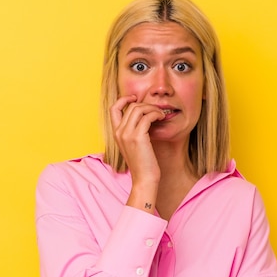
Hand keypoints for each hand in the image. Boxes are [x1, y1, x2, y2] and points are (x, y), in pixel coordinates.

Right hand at [110, 95, 164, 212]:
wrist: (144, 179)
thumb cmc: (143, 163)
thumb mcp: (134, 145)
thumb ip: (134, 131)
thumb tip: (145, 116)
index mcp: (115, 133)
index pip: (114, 108)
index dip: (124, 99)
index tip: (136, 98)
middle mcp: (119, 132)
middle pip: (130, 106)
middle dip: (146, 104)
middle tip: (156, 111)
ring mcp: (126, 134)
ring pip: (138, 108)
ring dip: (152, 108)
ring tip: (160, 115)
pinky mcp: (137, 137)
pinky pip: (147, 117)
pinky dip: (156, 114)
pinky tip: (162, 118)